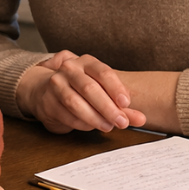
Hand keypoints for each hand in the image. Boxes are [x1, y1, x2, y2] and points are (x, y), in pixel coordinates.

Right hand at [16, 50, 146, 133]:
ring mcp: (56, 84)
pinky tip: (91, 127)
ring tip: (108, 127)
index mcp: (87, 62)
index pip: (103, 72)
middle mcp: (69, 69)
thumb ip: (121, 105)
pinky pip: (65, 114)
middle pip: (89, 88)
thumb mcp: (103, 92)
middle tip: (122, 122)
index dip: (116, 88)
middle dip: (107, 108)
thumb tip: (141, 119)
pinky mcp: (47, 101)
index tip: (127, 104)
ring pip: (75, 102)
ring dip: (94, 117)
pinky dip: (81, 123)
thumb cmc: (82, 91)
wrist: (49, 91)